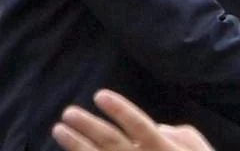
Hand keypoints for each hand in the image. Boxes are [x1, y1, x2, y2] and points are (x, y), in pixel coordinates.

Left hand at [52, 91, 216, 150]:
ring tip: (59, 130)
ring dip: (76, 145)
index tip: (100, 95)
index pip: (138, 125)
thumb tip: (159, 127)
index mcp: (163, 149)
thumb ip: (180, 135)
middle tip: (68, 112)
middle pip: (111, 142)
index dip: (119, 110)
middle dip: (88, 126)